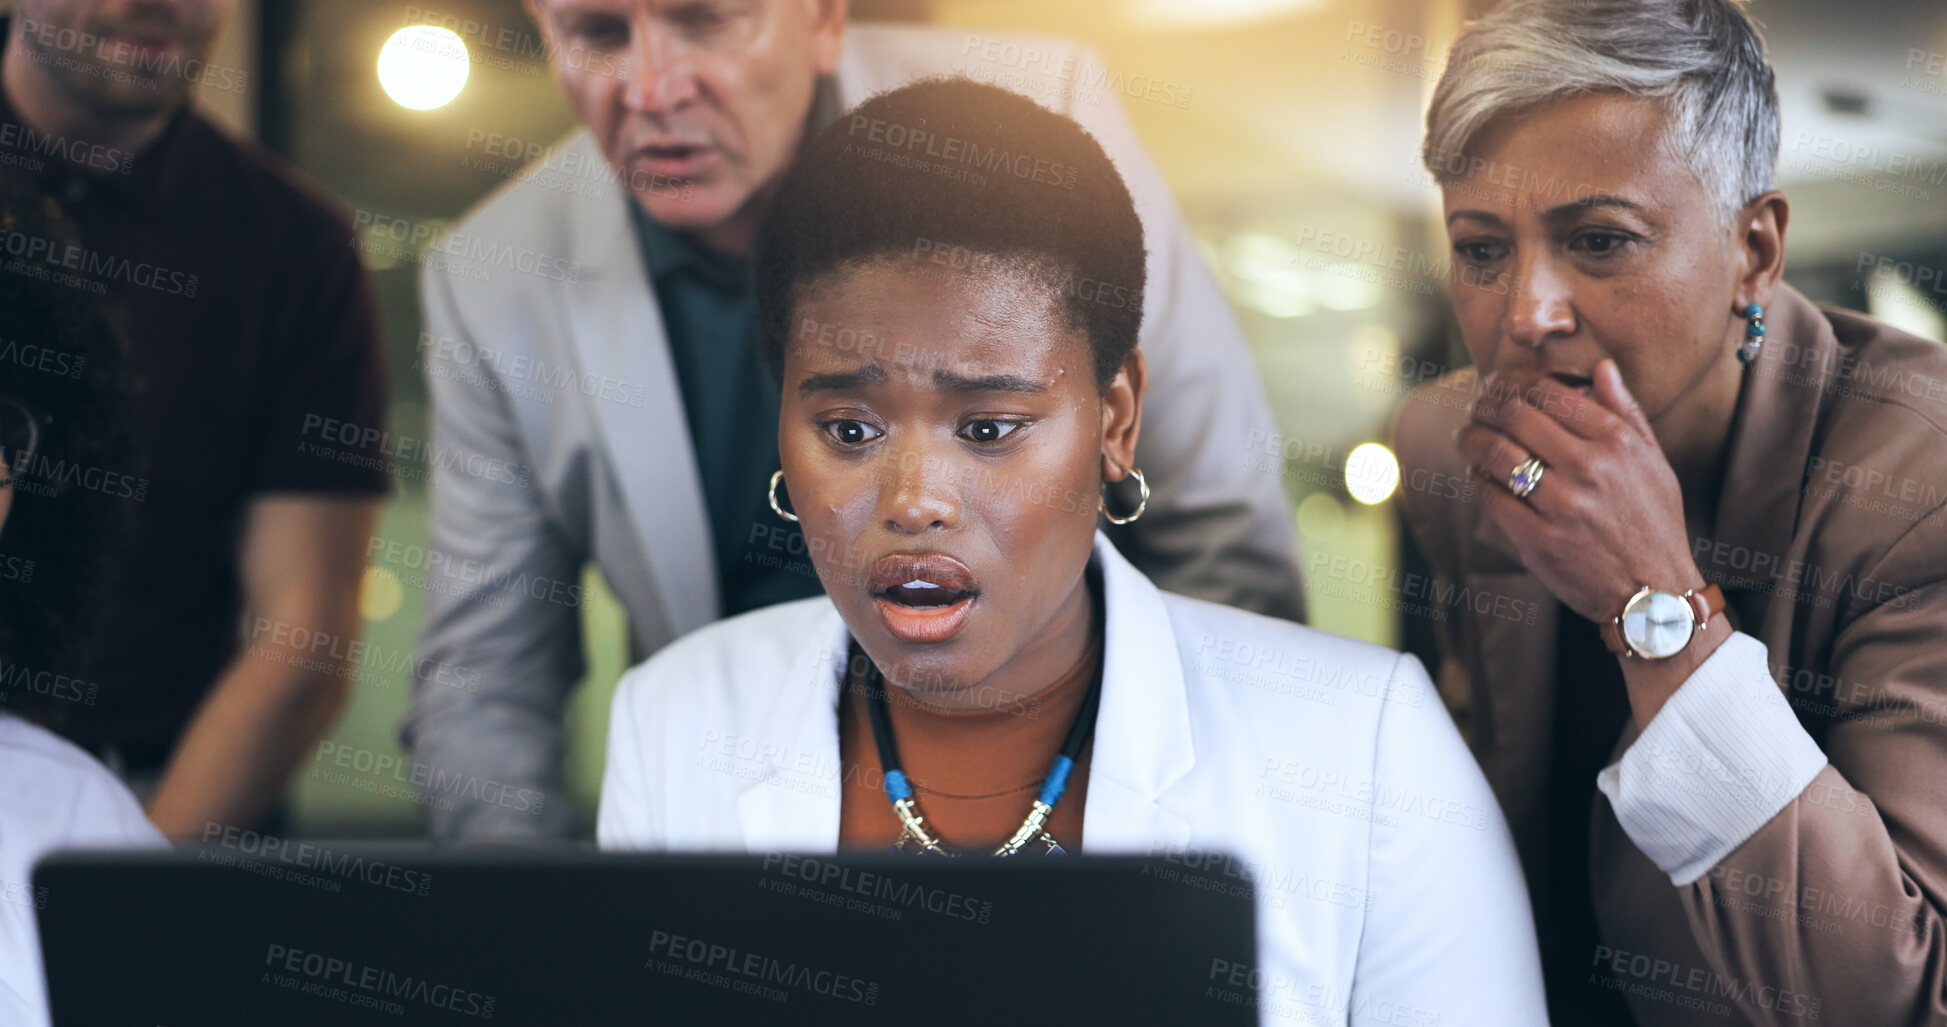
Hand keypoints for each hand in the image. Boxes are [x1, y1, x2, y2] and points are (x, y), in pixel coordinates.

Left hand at [1454, 360, 1701, 623]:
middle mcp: (1589, 469)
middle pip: (1515, 416)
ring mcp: (1562, 505)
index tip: (1500, 385)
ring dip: (1470, 437)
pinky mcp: (1538, 539)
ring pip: (1495, 452)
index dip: (1515, 383)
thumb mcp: (1654, 463)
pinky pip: (1491, 495)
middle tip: (1475, 407)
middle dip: (1485, 405)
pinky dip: (1476, 478)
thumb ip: (1626, 412)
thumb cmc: (1653, 523)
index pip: (1550, 394)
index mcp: (1617, 443)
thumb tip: (1602, 368)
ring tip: (1464, 435)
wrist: (1653, 593)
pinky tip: (1476, 472)